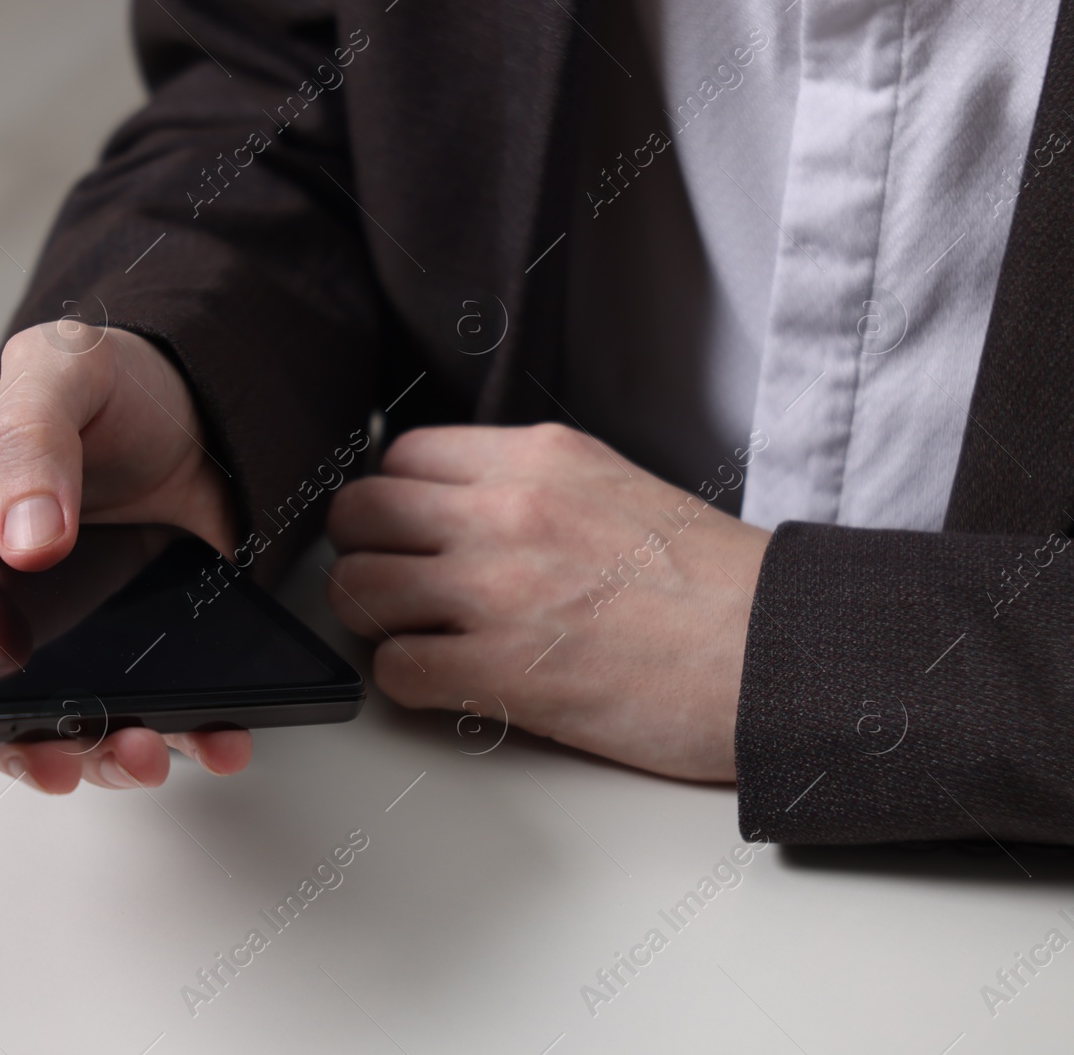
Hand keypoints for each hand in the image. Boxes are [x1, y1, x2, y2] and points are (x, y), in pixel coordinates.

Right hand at [0, 322, 251, 791]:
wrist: (208, 411)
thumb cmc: (110, 385)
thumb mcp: (62, 372)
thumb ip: (27, 441)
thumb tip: (25, 536)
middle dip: (18, 735)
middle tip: (69, 749)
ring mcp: (47, 627)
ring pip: (49, 719)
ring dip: (98, 752)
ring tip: (144, 752)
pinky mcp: (116, 650)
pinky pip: (133, 709)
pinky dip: (175, 732)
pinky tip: (209, 735)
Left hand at [324, 423, 770, 780]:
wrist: (782, 653)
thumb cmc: (714, 584)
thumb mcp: (615, 486)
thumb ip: (529, 485)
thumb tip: (456, 504)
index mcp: (537, 460)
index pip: (402, 456)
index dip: (394, 500)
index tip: (407, 531)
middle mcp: (505, 513)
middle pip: (359, 514)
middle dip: (365, 552)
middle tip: (397, 585)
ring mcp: (497, 591)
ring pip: (357, 590)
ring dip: (376, 620)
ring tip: (419, 637)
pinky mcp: (502, 673)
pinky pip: (394, 671)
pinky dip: (406, 684)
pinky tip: (449, 684)